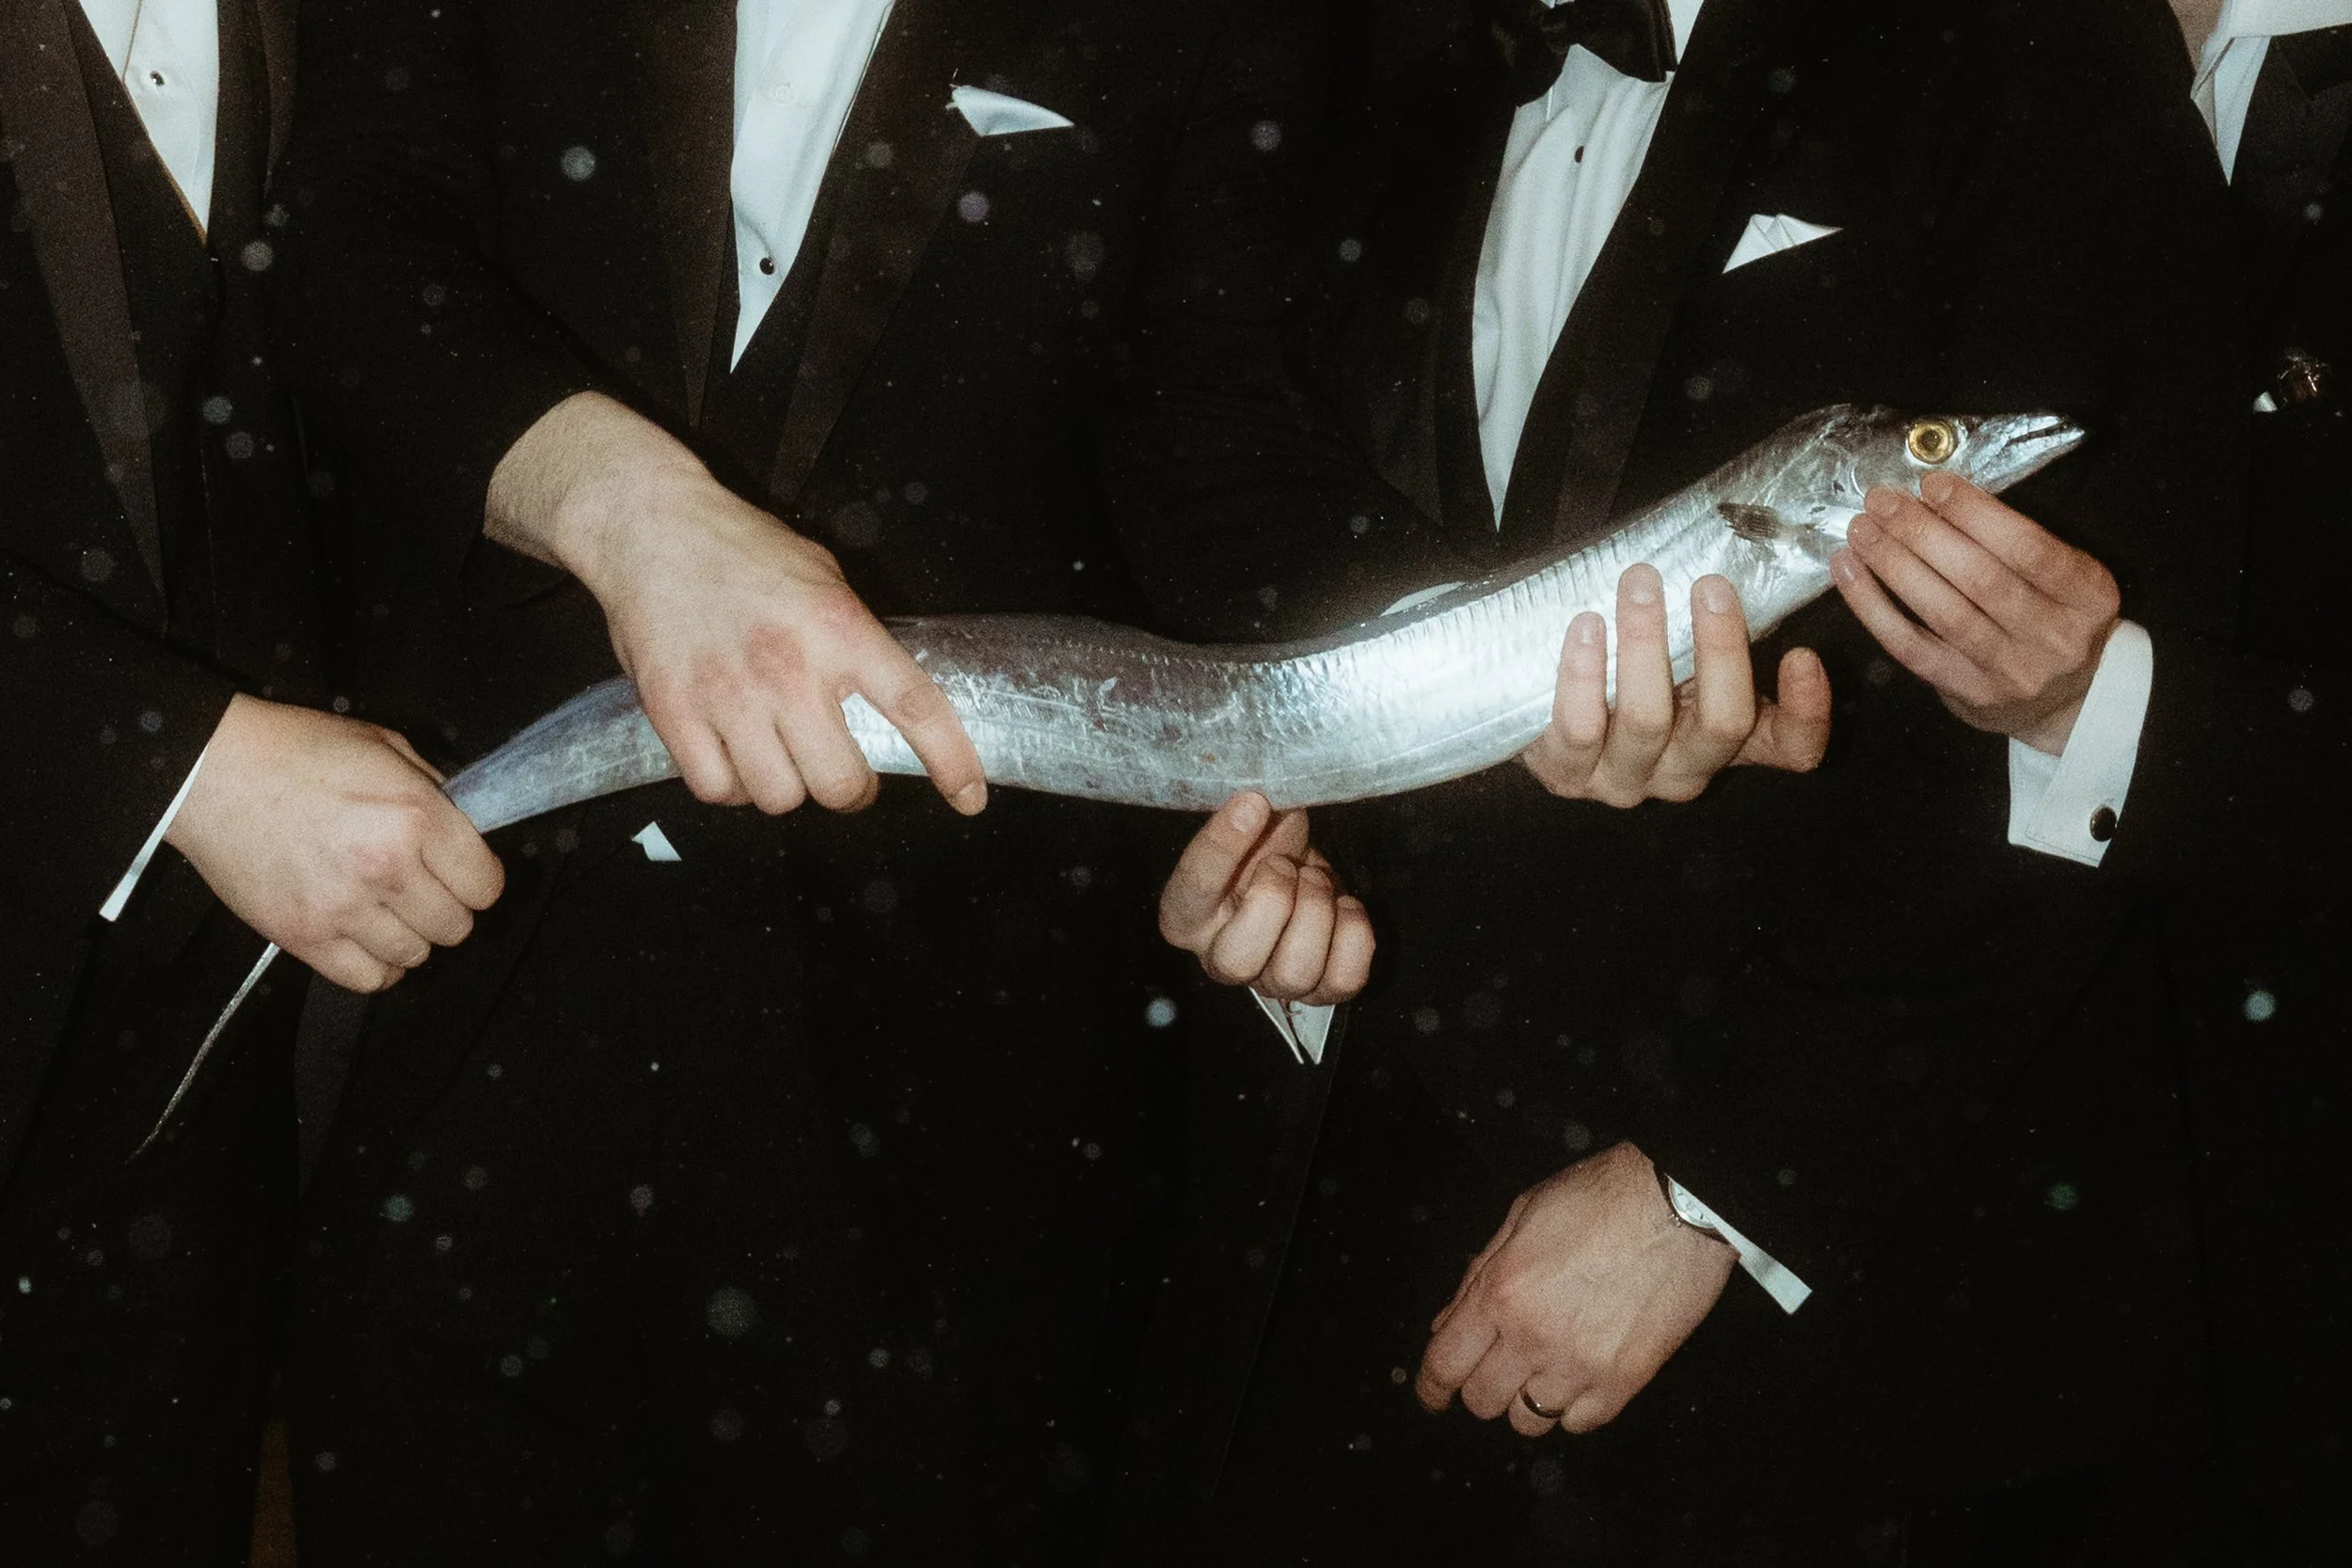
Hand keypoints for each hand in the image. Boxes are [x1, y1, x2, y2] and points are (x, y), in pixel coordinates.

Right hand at [166, 696, 505, 992]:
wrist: (209, 773)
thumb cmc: (295, 751)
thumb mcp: (384, 747)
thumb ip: (435, 791)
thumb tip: (466, 831)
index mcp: (415, 818)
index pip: (486, 886)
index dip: (478, 880)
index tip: (462, 873)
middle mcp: (386, 868)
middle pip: (456, 927)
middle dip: (447, 908)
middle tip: (423, 889)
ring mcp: (343, 908)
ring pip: (415, 956)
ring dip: (410, 936)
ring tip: (388, 910)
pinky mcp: (302, 937)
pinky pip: (367, 980)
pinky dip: (376, 967)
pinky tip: (367, 939)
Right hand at [484, 391, 986, 816]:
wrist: (648, 526)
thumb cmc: (740, 548)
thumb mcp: (822, 577)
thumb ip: (855, 639)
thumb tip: (886, 701)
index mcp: (838, 628)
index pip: (914, 707)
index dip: (951, 762)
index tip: (969, 797)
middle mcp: (788, 668)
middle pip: (840, 783)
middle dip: (849, 790)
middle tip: (841, 773)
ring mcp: (727, 695)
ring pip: (779, 798)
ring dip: (786, 787)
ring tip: (777, 755)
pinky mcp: (673, 712)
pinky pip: (717, 790)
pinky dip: (730, 787)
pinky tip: (732, 756)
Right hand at [1158, 792, 1374, 1004]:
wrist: (1300, 871)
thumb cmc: (1265, 846)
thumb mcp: (1248, 821)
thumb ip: (1244, 813)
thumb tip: (1255, 801)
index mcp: (1185, 917)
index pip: (1193, 890)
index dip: (1222, 845)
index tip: (1252, 803)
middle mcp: (1221, 960)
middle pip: (1237, 962)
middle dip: (1273, 901)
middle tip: (1285, 864)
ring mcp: (1273, 982)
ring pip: (1295, 973)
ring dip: (1315, 912)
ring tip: (1315, 880)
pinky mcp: (1323, 990)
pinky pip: (1344, 979)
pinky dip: (1353, 934)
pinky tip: (1342, 906)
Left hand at [1416, 1141, 1734, 1435]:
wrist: (1678, 1204)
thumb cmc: (1599, 1197)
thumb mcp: (1520, 1216)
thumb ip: (1479, 1274)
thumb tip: (1447, 1323)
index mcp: (1501, 1293)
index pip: (1444, 1365)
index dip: (1430, 1388)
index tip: (1432, 1395)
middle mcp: (1534, 1338)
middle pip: (1482, 1402)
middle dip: (1479, 1386)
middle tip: (1496, 1367)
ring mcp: (1581, 1365)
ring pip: (1528, 1423)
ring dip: (1525, 1399)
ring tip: (1541, 1370)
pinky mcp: (1626, 1381)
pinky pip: (1580, 1424)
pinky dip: (1572, 1408)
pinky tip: (1578, 1377)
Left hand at [1521, 564, 1830, 805]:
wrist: (1535, 705)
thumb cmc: (1624, 663)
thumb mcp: (1681, 649)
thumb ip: (1709, 622)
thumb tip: (1734, 547)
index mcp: (1729, 741)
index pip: (1792, 748)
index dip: (1808, 713)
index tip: (1803, 655)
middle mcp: (1686, 770)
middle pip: (1724, 724)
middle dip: (1720, 648)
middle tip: (1709, 584)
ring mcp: (1627, 780)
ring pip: (1649, 721)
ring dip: (1645, 645)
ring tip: (1639, 585)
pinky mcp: (1569, 776)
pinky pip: (1580, 728)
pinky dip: (1584, 674)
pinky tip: (1585, 625)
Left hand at [1832, 472, 2119, 754]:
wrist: (2066, 701)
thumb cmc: (2053, 617)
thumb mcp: (2063, 578)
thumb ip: (2013, 542)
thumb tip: (1935, 497)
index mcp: (2087, 596)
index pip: (2028, 548)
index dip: (1975, 513)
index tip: (1932, 484)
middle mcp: (2054, 637)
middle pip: (1980, 578)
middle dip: (1923, 533)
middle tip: (1882, 500)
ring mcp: (2010, 671)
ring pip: (1942, 612)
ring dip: (1893, 564)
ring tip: (1862, 530)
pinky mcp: (1967, 693)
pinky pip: (1910, 647)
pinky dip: (1872, 607)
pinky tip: (1848, 571)